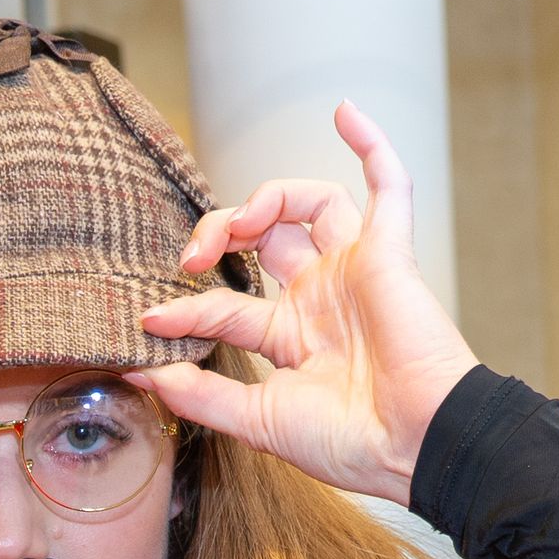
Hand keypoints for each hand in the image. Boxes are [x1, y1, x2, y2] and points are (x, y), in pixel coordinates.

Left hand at [133, 102, 479, 505]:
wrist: (414, 446)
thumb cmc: (348, 443)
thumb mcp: (257, 423)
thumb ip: (200, 396)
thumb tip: (144, 375)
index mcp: (291, 336)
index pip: (225, 302)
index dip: (185, 306)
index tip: (151, 320)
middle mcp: (321, 296)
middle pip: (265, 236)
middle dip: (221, 232)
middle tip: (193, 256)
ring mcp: (354, 271)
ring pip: (310, 204)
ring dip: (268, 197)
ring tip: (242, 220)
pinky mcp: (389, 253)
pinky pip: (390, 186)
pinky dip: (372, 146)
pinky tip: (345, 112)